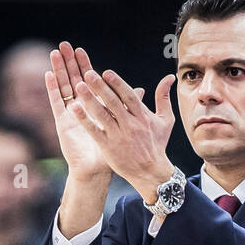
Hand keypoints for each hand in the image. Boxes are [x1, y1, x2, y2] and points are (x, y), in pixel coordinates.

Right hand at [46, 43, 134, 182]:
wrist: (97, 169)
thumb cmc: (110, 150)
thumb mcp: (125, 124)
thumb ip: (131, 105)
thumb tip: (141, 89)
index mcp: (93, 105)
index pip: (88, 80)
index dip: (84, 65)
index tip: (81, 50)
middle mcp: (79, 107)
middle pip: (73, 79)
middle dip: (69, 62)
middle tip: (64, 45)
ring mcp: (69, 114)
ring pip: (63, 87)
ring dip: (59, 70)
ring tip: (55, 53)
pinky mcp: (62, 122)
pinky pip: (57, 102)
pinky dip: (52, 88)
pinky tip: (48, 74)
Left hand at [69, 68, 176, 199]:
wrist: (150, 171)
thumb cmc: (157, 144)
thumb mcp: (166, 120)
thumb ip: (164, 97)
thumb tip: (169, 77)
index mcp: (142, 116)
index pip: (129, 96)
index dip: (117, 83)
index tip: (106, 73)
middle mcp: (130, 124)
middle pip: (113, 102)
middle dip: (100, 87)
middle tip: (88, 73)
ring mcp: (118, 135)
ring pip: (102, 114)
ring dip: (90, 100)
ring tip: (78, 86)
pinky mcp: (108, 146)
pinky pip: (94, 131)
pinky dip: (84, 120)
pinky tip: (74, 109)